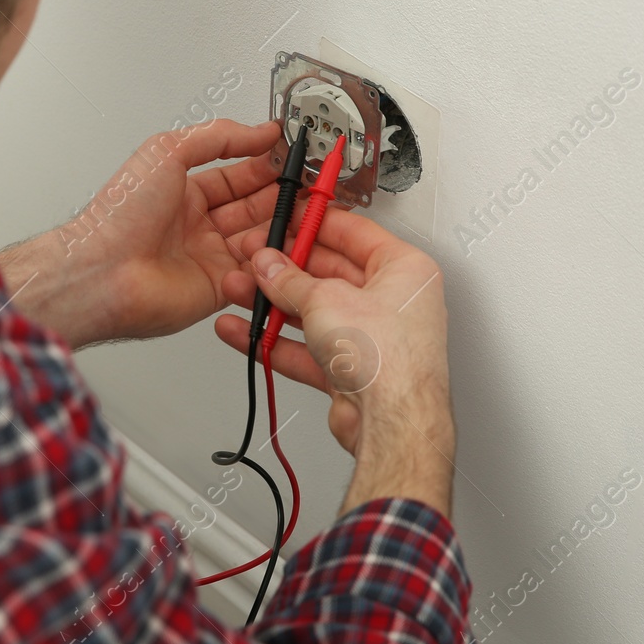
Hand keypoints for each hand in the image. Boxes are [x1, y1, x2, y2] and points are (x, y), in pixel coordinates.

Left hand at [0, 119, 283, 348]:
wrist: (104, 270)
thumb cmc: (121, 214)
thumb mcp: (167, 150)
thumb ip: (217, 136)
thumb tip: (259, 130)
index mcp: (184, 190)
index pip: (239, 175)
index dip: (267, 165)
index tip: (294, 157)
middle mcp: (198, 224)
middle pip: (255, 207)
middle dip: (284, 196)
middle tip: (310, 185)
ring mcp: (209, 256)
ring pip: (262, 238)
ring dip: (284, 226)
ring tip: (307, 212)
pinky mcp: (218, 288)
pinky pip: (257, 273)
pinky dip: (274, 260)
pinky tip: (286, 244)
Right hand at [214, 207, 455, 517]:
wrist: (393, 423)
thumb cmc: (390, 359)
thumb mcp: (326, 300)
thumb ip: (290, 280)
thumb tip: (271, 265)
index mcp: (404, 270)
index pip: (353, 233)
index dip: (314, 224)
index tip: (286, 219)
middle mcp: (393, 302)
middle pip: (329, 274)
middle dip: (285, 269)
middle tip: (254, 259)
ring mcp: (372, 337)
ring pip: (314, 312)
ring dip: (273, 304)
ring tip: (238, 291)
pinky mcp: (352, 370)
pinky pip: (307, 348)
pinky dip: (276, 341)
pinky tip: (245, 333)